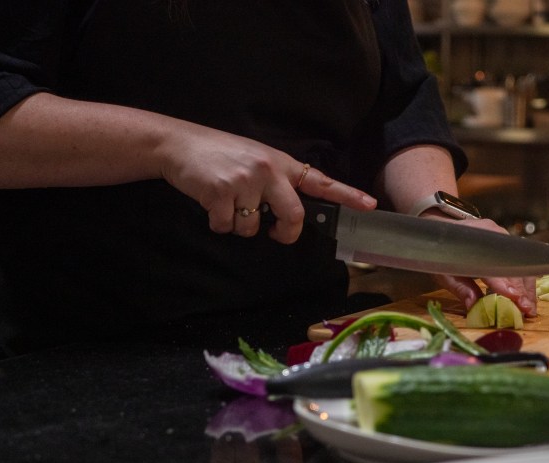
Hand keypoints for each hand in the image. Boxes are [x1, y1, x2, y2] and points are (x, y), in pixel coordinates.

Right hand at [158, 123, 375, 241]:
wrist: (179, 144)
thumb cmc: (220, 155)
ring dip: (238, 224)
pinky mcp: (220, 192)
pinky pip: (226, 226)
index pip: (320, 181)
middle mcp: (268, 170)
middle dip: (285, 233)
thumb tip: (288, 216)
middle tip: (274, 233)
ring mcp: (245, 181)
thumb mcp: (256, 160)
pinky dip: (216, 223)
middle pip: (294, 216)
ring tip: (226, 201)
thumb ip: (277, 182)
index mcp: (281, 163)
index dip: (347, 194)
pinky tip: (209, 202)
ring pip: (253, 228)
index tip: (369, 205)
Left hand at [427, 216, 537, 316]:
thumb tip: (474, 306)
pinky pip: (520, 260)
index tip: (515, 297)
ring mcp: (502, 236)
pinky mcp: (507, 240)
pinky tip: (528, 296)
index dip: (504, 283)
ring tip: (529, 308)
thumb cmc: (442, 253)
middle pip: (512, 265)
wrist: (443, 229)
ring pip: (521, 263)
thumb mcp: (445, 273)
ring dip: (527, 287)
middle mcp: (492, 236)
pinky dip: (525, 279)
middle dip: (522, 290)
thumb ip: (460, 288)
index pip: (492, 266)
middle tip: (527, 310)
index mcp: (472, 243)